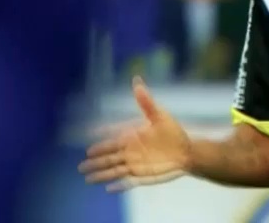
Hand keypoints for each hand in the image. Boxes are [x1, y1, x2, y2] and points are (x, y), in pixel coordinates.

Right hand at [79, 77, 190, 191]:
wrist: (187, 151)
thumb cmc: (173, 132)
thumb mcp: (159, 115)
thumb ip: (146, 101)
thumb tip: (136, 79)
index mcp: (132, 135)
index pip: (113, 136)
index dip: (102, 136)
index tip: (89, 134)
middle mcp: (130, 151)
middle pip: (109, 156)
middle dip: (96, 160)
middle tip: (81, 165)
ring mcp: (135, 164)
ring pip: (114, 170)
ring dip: (101, 174)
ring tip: (87, 178)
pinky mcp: (142, 176)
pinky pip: (129, 182)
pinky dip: (120, 185)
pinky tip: (109, 189)